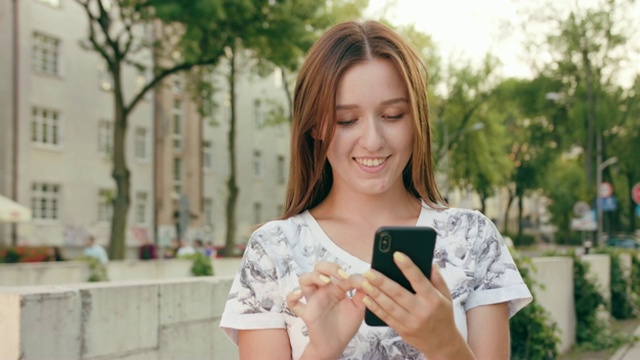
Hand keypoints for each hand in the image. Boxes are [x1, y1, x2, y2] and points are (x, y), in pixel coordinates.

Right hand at [286, 262, 365, 359]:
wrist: (336, 345)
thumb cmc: (345, 325)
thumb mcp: (358, 308)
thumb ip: (362, 293)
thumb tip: (367, 279)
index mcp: (336, 287)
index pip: (338, 272)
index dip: (348, 273)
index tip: (357, 281)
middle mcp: (323, 290)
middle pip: (319, 268)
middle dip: (328, 267)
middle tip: (340, 275)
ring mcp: (313, 300)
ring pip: (304, 279)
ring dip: (313, 276)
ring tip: (325, 281)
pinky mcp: (306, 312)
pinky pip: (291, 302)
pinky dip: (292, 296)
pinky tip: (299, 295)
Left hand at [357, 252, 472, 358]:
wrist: (442, 343)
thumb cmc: (443, 315)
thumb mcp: (446, 296)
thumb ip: (437, 279)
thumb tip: (429, 263)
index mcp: (433, 299)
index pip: (419, 280)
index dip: (408, 267)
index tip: (397, 254)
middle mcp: (421, 311)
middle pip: (399, 294)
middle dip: (382, 282)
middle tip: (369, 271)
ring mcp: (411, 322)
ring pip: (389, 306)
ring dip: (375, 294)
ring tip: (364, 283)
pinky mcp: (402, 330)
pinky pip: (386, 318)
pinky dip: (375, 308)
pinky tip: (366, 299)